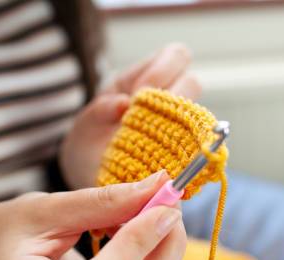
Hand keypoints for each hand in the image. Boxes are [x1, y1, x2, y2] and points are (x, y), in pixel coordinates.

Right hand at [0, 171, 185, 259]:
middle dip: (164, 252)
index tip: (164, 206)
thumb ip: (102, 201)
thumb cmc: (11, 231)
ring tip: (156, 214)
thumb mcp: (45, 207)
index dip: (137, 248)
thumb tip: (160, 187)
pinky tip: (145, 237)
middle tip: (172, 204)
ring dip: (165, 257)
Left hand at [60, 43, 201, 189]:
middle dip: (174, 98)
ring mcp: (177, 124)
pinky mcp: (184, 150)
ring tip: (155, 141)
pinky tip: (164, 160)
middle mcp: (165, 99)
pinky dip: (184, 151)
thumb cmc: (89, 146)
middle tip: (151, 120)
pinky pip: (196, 146)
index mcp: (142, 81)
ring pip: (198, 114)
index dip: (163, 71)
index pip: (175, 56)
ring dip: (180, 126)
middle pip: (192, 82)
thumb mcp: (85, 127)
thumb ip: (98, 113)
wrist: (93, 178)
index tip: (140, 96)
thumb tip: (124, 103)